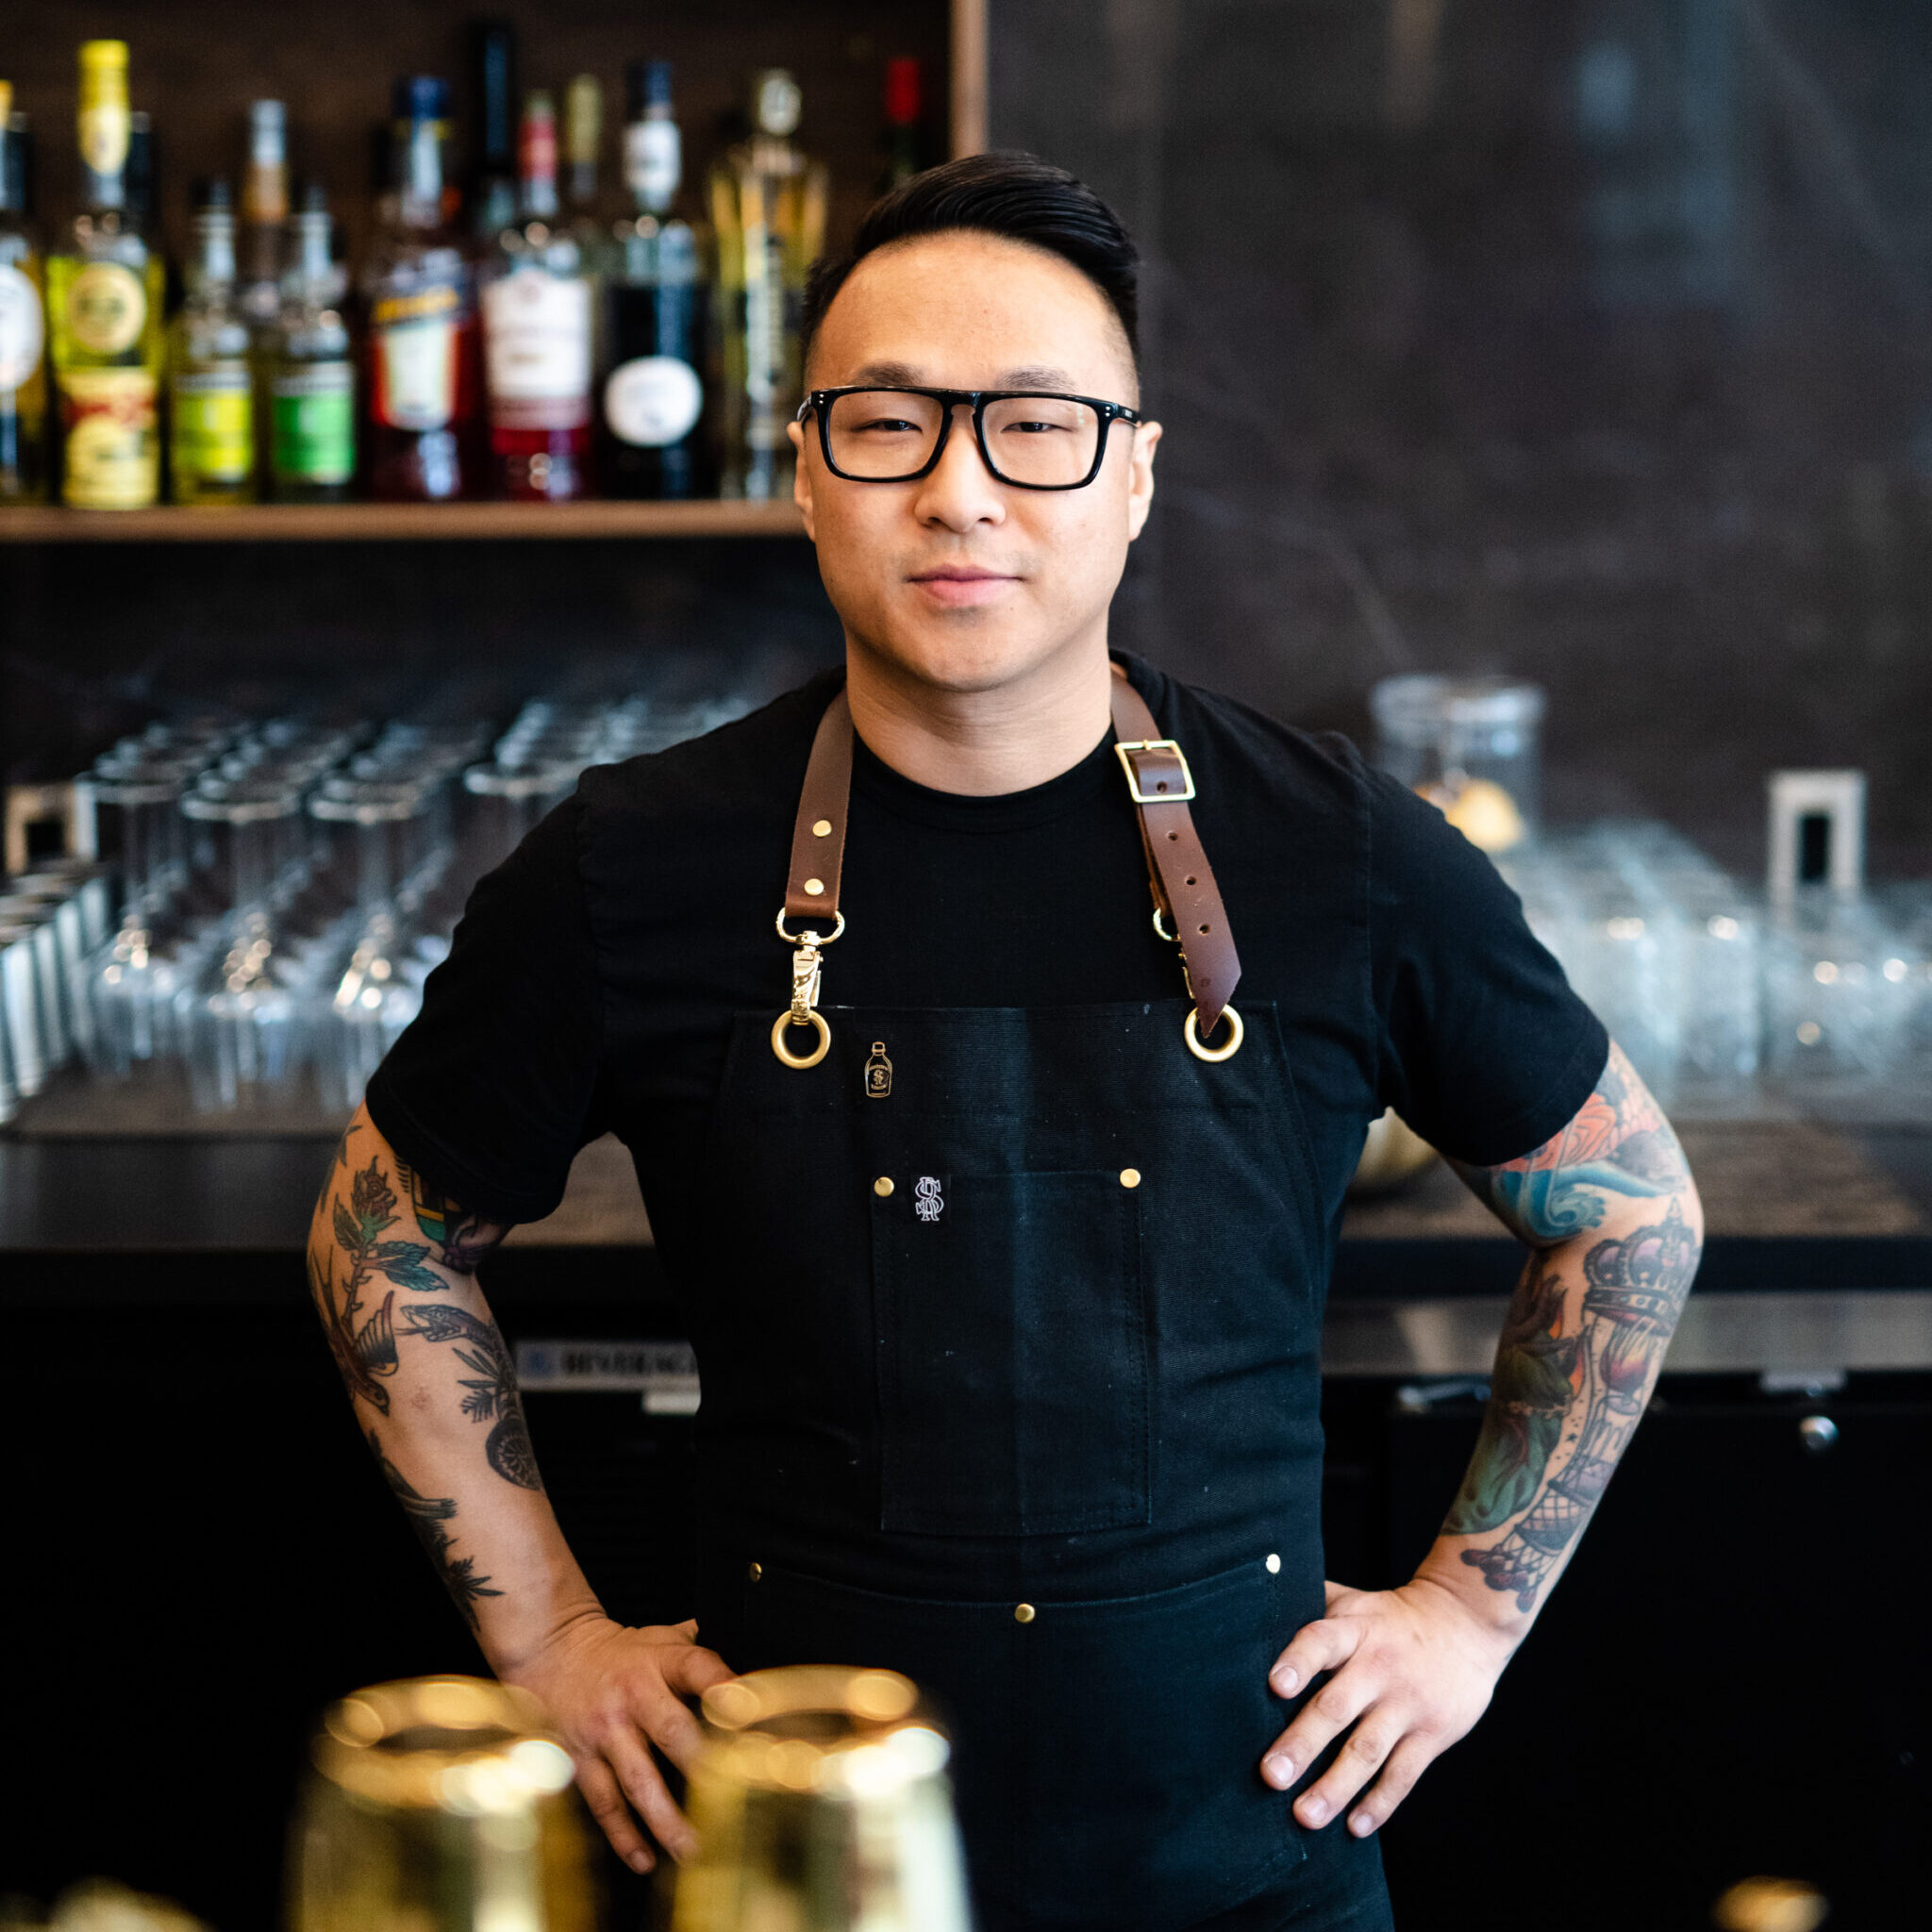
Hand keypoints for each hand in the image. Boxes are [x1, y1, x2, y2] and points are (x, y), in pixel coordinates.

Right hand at [504, 1613, 734, 1873]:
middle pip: (672, 1731)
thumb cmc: (622, 1653)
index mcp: (660, 1660)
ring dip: (665, 1820)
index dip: (724, 1686)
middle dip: (703, 1768)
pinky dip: (624, 1836)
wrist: (553, 1651)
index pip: (698, 1667)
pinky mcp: (579, 1759)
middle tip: (731, 1802)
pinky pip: (603, 1803)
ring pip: (637, 1780)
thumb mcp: (662, 1639)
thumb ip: (703, 1651)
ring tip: (692, 1850)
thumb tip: (754, 1661)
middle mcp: (633, 1695)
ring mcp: (604, 1730)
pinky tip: (645, 1859)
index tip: (749, 1712)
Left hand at [1261, 1576, 1517, 1837]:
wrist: (1464, 1623)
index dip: (1297, 1662)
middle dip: (1302, 1744)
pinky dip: (1379, 1802)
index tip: (1274, 1687)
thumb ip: (1308, 1607)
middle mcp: (1379, 1667)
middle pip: (1337, 1707)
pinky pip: (1403, 1774)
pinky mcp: (1433, 1734)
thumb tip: (1248, 1608)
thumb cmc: (1388, 1618)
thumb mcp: (1352, 1602)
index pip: (1321, 1642)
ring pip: (1368, 1751)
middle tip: (1271, 1776)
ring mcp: (1407, 1703)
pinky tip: (1354, 1826)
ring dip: (1335, 1786)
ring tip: (1305, 1817)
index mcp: (1353, 1630)